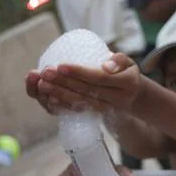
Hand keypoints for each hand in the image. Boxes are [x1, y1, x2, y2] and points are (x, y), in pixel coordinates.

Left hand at [25, 53, 143, 113]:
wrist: (133, 98)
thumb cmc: (127, 74)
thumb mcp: (130, 64)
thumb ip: (119, 60)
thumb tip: (106, 65)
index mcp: (126, 82)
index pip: (99, 77)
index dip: (79, 72)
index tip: (60, 66)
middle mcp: (117, 98)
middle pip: (86, 91)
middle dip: (63, 82)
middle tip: (45, 73)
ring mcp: (106, 109)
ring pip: (80, 102)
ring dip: (59, 94)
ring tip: (42, 84)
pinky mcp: (96, 114)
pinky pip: (78, 110)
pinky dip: (62, 105)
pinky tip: (48, 98)